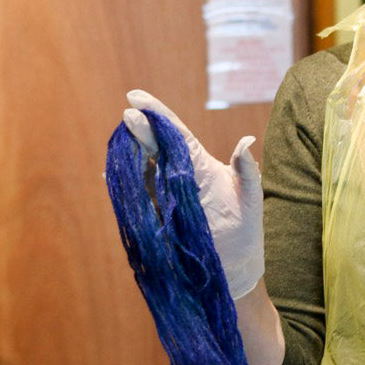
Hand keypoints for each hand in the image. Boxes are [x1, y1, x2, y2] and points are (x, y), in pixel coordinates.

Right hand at [122, 90, 263, 298]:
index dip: (157, 114)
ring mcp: (162, 193)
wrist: (234, 267)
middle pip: (155, 145)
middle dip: (142, 129)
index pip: (175, 133)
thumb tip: (247, 142)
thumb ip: (247, 170)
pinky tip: (112, 174)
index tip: (136, 96)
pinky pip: (136, 195)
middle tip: (131, 115)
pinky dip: (123, 183)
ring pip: (141, 166)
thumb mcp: (251, 197)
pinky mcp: (154, 214)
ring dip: (130, 152)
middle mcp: (177, 173)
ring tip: (124, 139)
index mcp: (199, 163)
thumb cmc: (245, 228)